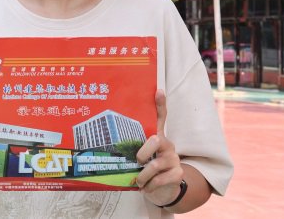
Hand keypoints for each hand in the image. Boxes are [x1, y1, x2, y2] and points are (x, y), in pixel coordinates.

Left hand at [136, 89, 184, 206]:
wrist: (163, 191)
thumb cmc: (147, 171)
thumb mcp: (139, 159)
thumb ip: (130, 150)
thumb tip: (106, 140)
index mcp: (157, 138)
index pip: (161, 117)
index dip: (160, 105)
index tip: (158, 91)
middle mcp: (168, 145)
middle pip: (156, 140)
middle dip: (142, 153)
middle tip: (136, 162)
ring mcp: (174, 159)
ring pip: (155, 164)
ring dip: (143, 175)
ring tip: (138, 181)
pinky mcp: (178, 173)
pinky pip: (160, 178)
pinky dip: (150, 185)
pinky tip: (147, 188)